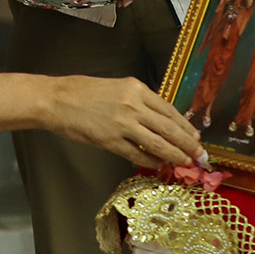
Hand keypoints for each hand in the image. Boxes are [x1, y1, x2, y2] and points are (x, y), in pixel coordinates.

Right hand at [0, 71, 203, 169]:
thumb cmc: (83, 91)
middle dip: (186, 144)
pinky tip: (158, 166)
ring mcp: (122, 123)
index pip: (168, 109)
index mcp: (135, 87)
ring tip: (184, 164)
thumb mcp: (115, 87)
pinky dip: (150, 161)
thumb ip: (137, 101)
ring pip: (157, 143)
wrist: (56, 99)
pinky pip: (137, 153)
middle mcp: (133, 104)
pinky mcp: (111, 140)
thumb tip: (158, 121)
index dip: (184, 126)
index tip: (195, 137)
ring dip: (174, 156)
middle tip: (198, 155)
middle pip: (168, 128)